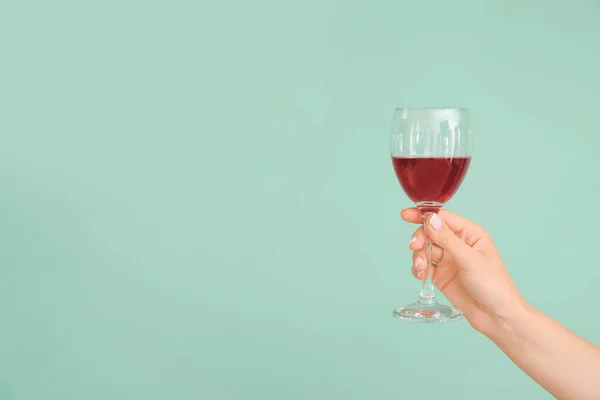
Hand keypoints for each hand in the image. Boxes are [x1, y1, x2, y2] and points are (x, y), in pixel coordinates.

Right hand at [402, 208, 525, 333]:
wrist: (496, 317)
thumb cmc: (493, 285)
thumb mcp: (470, 260)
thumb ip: (448, 239)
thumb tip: (430, 219)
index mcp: (470, 234)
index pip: (443, 218)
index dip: (424, 215)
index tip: (406, 215)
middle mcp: (458, 244)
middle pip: (430, 233)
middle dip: (420, 239)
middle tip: (415, 247)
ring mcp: (449, 260)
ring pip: (425, 249)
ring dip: (419, 256)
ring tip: (422, 269)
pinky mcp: (441, 275)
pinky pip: (424, 266)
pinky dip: (419, 269)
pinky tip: (422, 276)